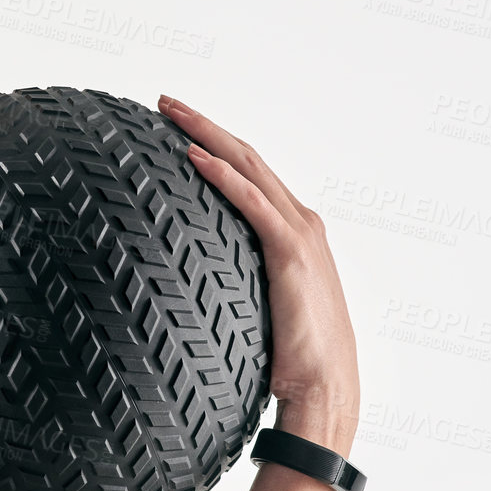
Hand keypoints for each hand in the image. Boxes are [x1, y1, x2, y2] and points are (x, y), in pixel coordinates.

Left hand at [158, 93, 360, 443]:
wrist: (325, 388)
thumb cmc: (293, 360)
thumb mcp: (261, 308)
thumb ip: (238, 284)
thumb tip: (191, 288)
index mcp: (297, 232)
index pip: (251, 173)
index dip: (216, 144)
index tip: (179, 126)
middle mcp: (302, 222)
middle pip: (247, 157)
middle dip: (205, 123)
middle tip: (165, 101)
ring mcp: (299, 234)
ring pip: (248, 166)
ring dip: (207, 133)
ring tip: (169, 112)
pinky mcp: (290, 253)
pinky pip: (251, 202)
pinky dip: (222, 174)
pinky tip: (191, 156)